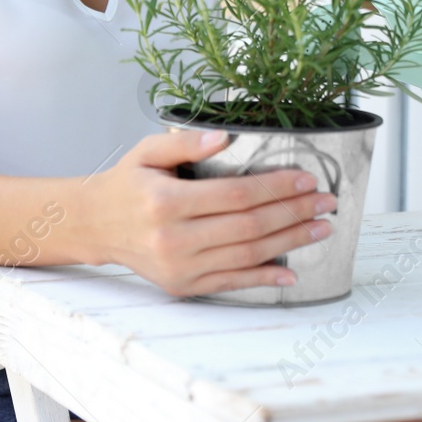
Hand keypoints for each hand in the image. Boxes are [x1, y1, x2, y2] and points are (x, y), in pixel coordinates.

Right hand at [74, 129, 336, 297]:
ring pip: (246, 255)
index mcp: (165, 202)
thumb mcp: (147, 151)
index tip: (306, 178)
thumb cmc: (127, 184)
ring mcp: (179, 267)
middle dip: (294, 212)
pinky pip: (231, 283)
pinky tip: (291, 269)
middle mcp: (173, 239)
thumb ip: (185, 142)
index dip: (276, 187)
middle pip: (248, 226)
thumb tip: (224, 136)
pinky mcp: (182, 285)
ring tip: (320, 228)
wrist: (95, 224)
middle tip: (326, 201)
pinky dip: (264, 277)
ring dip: (290, 242)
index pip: (235, 195)